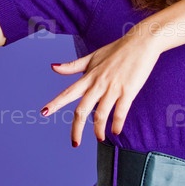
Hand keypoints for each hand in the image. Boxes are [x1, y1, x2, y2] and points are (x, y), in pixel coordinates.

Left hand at [42, 32, 160, 144]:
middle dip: (76, 129)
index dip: (55, 103)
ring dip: (98, 130)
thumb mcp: (92, 57)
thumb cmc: (116, 50)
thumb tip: (53, 67)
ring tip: (99, 138)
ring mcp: (113, 88)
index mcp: (88, 76)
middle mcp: (98, 84)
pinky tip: (116, 132)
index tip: (43, 112)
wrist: (141, 42)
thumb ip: (73, 66)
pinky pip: (120, 112)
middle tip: (74, 143)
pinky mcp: (128, 91)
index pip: (68, 92)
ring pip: (101, 115)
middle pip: (82, 110)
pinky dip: (117, 124)